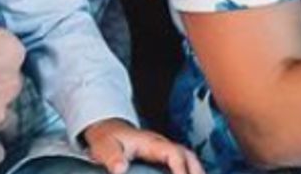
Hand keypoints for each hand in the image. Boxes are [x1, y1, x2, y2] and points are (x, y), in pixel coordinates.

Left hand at [82, 118, 204, 173]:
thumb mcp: (104, 147)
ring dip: (196, 171)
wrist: (107, 130)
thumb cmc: (107, 139)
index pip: (174, 154)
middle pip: (188, 155)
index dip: (181, 169)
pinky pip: (182, 162)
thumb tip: (120, 169)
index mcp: (151, 143)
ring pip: (188, 159)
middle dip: (197, 171)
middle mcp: (161, 145)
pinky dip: (189, 171)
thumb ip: (111, 157)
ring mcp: (163, 149)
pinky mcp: (162, 156)